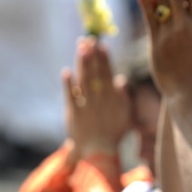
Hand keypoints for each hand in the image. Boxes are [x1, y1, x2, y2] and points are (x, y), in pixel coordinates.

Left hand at [62, 37, 130, 157]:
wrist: (99, 151)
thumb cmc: (114, 132)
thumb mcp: (125, 114)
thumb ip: (123, 97)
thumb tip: (121, 79)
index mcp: (113, 97)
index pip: (108, 73)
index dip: (105, 59)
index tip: (102, 45)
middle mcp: (99, 99)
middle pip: (95, 73)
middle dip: (92, 56)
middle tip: (88, 40)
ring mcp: (86, 105)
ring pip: (83, 80)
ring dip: (82, 64)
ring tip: (80, 49)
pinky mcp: (73, 113)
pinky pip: (70, 96)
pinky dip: (68, 84)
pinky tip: (66, 72)